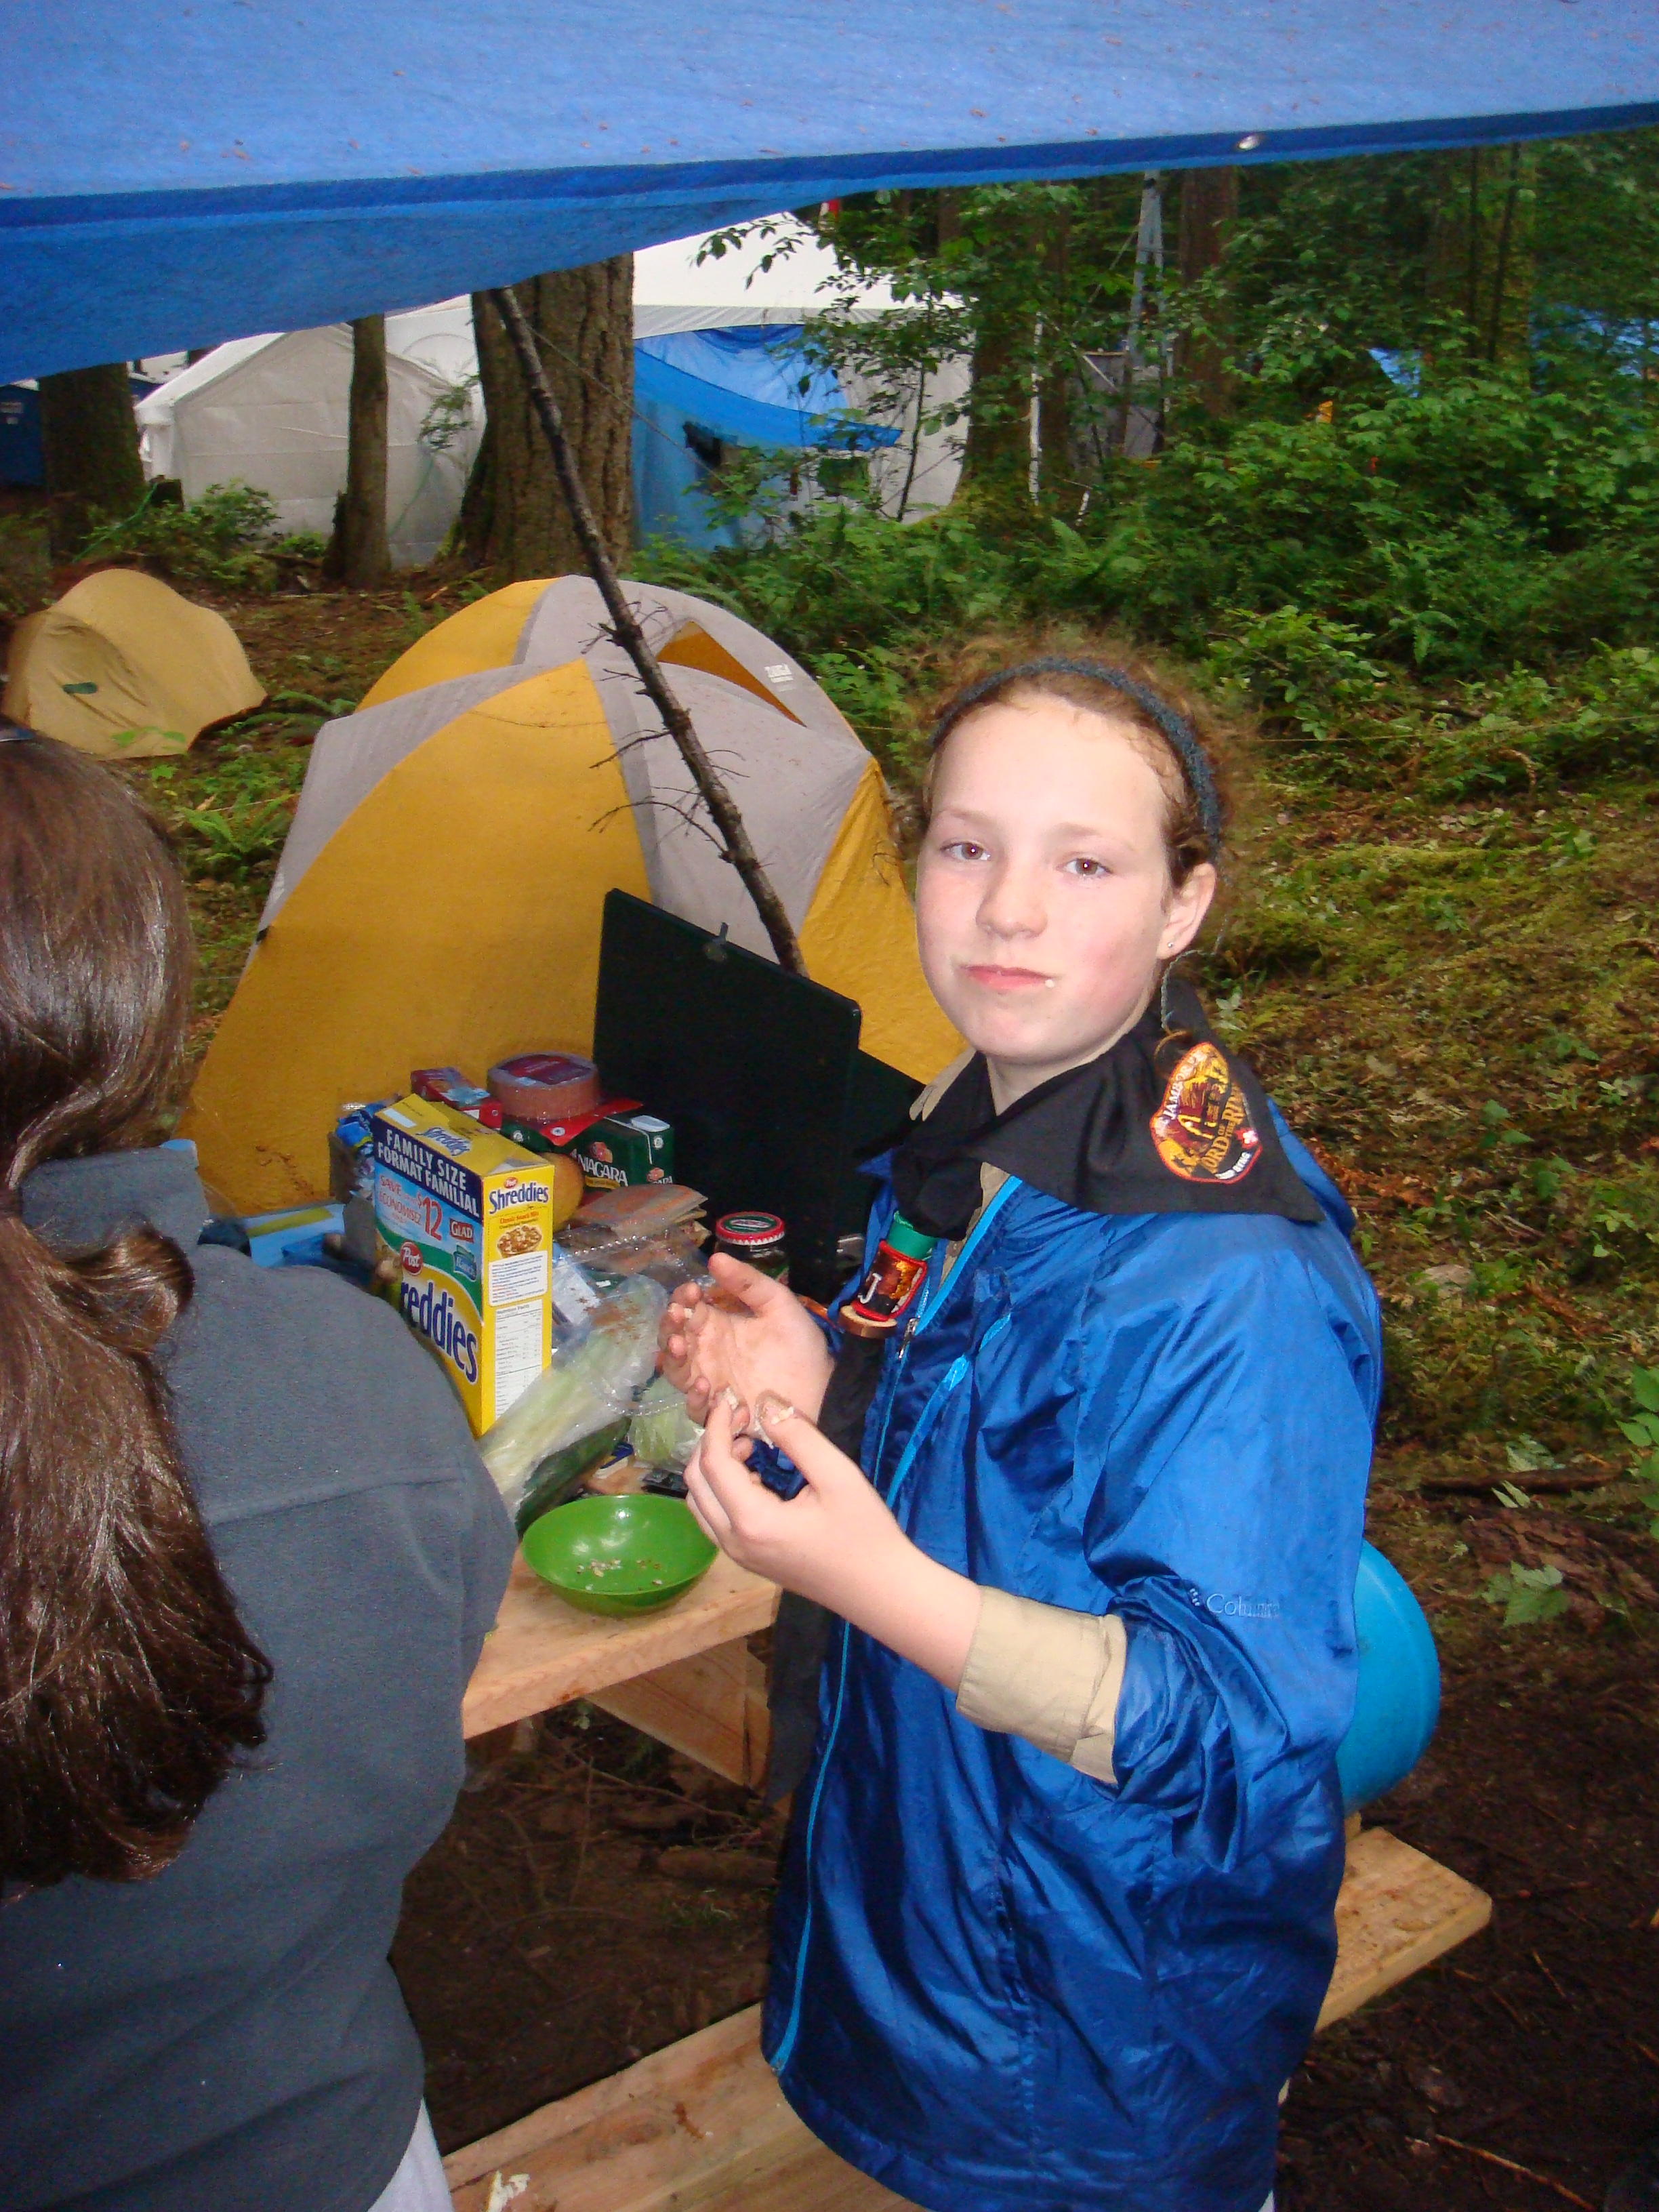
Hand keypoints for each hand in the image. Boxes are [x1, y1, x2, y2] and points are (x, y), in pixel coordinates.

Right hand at [657, 1255, 832, 1423]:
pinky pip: (696, 1410)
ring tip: (681, 1346)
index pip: (687, 1309)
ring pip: (677, 1373)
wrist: (823, 1387)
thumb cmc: (800, 1345)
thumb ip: (749, 1283)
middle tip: (678, 1316)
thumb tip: (714, 1258)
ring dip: (673, 1359)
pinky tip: (706, 1386)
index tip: (692, 1291)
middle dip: (669, 1326)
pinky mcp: (721, 1411)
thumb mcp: (778, 1304)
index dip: (682, 1298)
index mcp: (718, 1325)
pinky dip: (696, 1399)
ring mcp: (712, 1383)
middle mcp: (708, 1353)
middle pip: (674, 1339)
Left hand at [686, 1393, 980, 1693]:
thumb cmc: (865, 1533)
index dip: (717, 1425)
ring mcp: (737, 1556)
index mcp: (752, 1522)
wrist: (880, 1590)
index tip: (731, 1397)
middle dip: (712, 1443)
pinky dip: (721, 1489)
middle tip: (747, 1420)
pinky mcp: (747, 1560)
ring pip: (700, 1502)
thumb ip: (797, 1436)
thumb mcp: (837, 1475)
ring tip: (751, 1445)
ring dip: (714, 1467)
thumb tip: (765, 1401)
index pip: (713, 1463)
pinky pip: (714, 1518)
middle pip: (696, 1482)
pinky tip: (755, 1475)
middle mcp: (734, 1542)